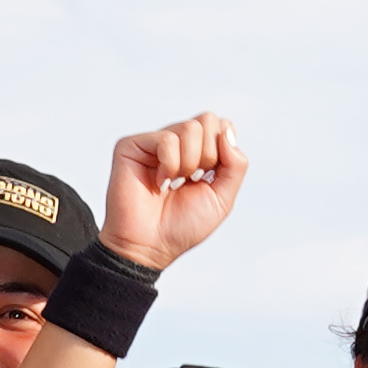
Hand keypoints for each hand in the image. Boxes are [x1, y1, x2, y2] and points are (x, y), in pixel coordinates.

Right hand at [101, 114, 248, 269]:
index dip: (223, 150)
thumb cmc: (182, 226)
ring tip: (174, 183)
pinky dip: (169, 166)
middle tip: (192, 180)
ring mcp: (154, 142)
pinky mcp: (132, 145)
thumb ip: (235, 165)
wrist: (151, 246)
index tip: (210, 177)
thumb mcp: (222, 198)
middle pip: (208, 121)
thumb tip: (227, 132)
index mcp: (198, 152)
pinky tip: (159, 183)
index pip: (221, 126)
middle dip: (209, 156)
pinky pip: (166, 140)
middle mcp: (176, 143)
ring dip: (190, 164)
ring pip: (190, 128)